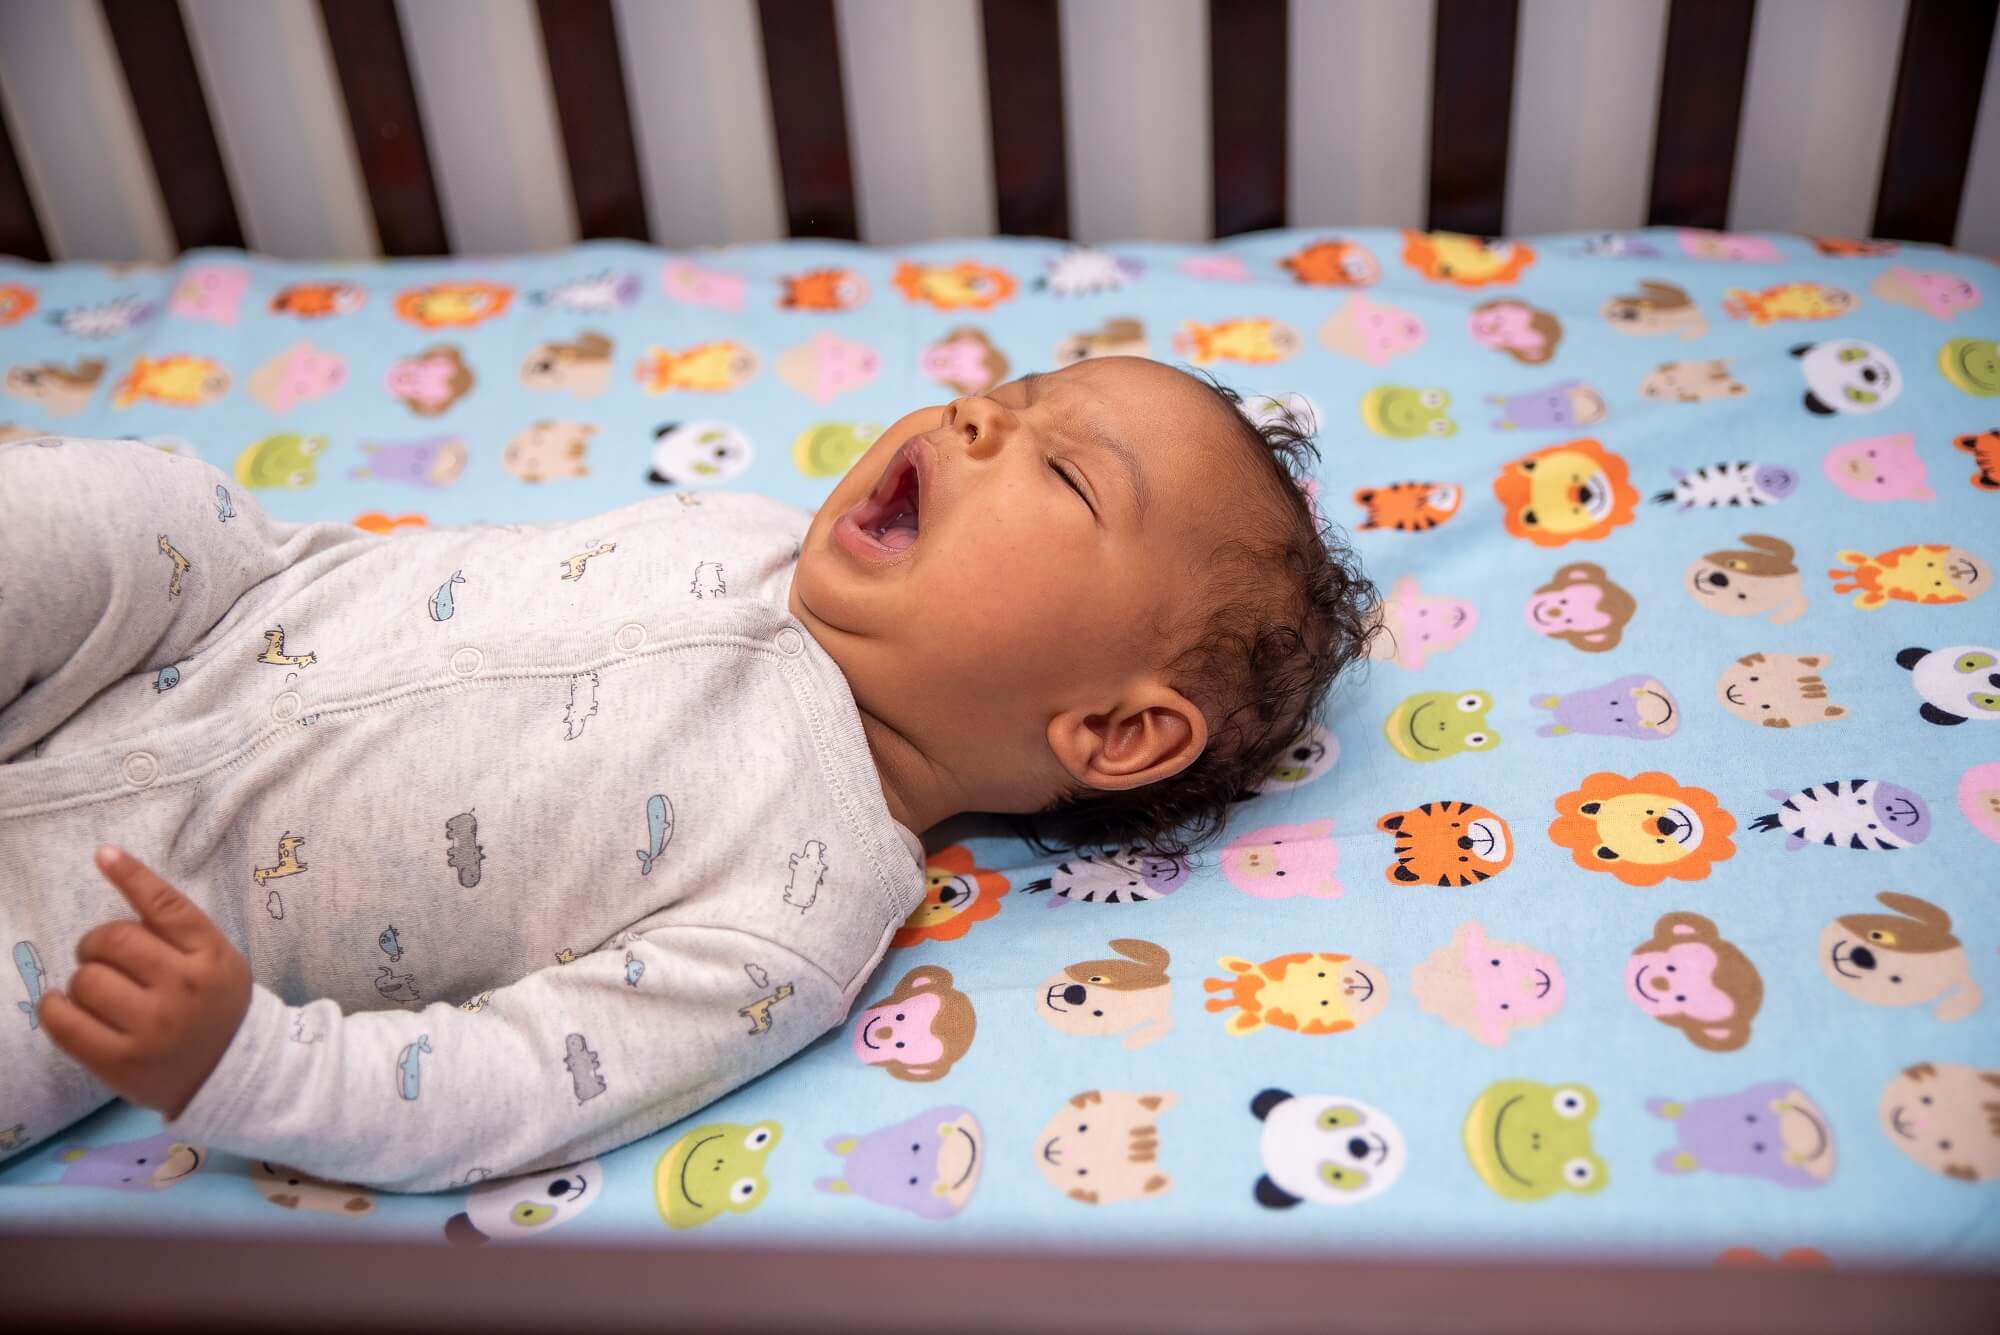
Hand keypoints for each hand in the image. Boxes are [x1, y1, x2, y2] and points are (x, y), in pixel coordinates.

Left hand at [42, 845, 251, 1119]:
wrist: (231, 1073)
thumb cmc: (215, 1005)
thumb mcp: (217, 959)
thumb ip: (177, 930)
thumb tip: (117, 873)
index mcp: (210, 956)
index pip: (166, 907)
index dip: (131, 877)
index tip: (104, 855)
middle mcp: (183, 988)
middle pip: (112, 940)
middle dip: (96, 944)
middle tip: (104, 958)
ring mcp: (151, 1028)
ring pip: (86, 980)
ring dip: (83, 979)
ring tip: (98, 991)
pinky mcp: (119, 1062)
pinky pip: (64, 1022)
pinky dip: (55, 1007)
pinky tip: (65, 1006)